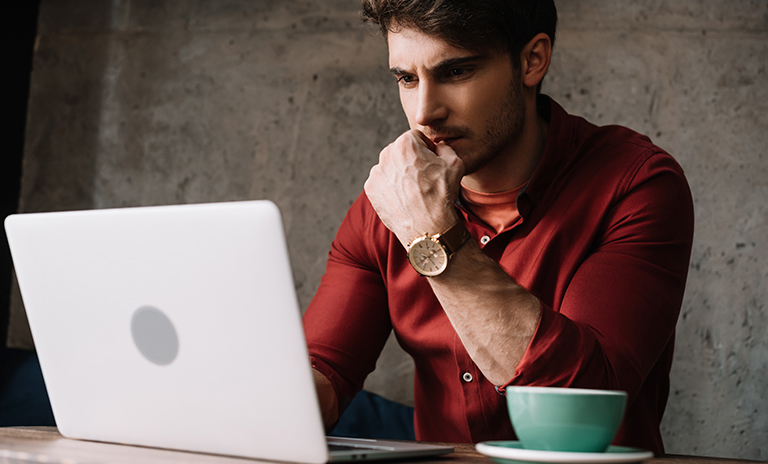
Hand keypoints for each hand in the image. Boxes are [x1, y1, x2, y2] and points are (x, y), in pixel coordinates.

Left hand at [364, 130, 464, 247]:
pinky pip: (382, 182)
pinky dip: (391, 187)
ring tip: (413, 189)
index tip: (432, 162)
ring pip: (390, 166)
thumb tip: (438, 146)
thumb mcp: (455, 163)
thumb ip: (445, 147)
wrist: (427, 227)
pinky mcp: (370, 189)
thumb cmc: (442, 195)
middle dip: (411, 159)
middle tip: (423, 177)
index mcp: (405, 144)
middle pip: (400, 150)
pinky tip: (403, 197)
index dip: (426, 148)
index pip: (416, 137)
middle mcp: (386, 155)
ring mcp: (376, 173)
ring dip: (400, 173)